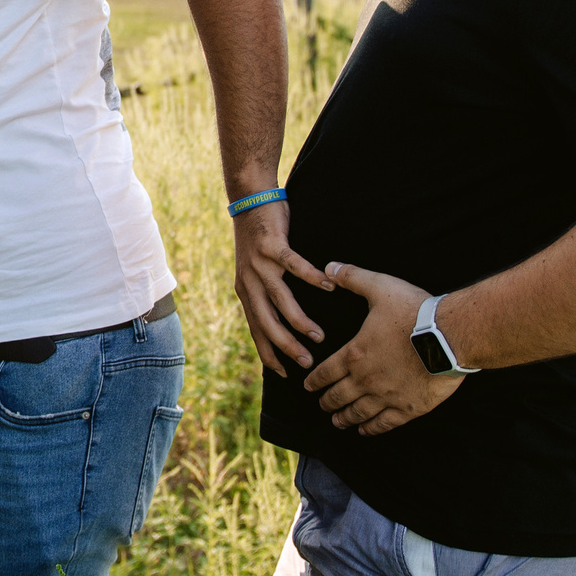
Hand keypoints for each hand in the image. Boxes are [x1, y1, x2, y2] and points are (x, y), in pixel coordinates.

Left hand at [232, 202, 330, 377]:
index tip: (284, 375)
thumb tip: (282, 321)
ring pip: (280, 300)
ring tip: (318, 335)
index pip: (256, 330)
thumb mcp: (256, 271)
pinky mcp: (272, 245)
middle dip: (286, 347)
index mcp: (246, 291)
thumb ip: (265, 294)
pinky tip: (330, 286)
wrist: (249, 200)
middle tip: (306, 364)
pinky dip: (313, 277)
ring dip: (299, 320)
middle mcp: (249, 281)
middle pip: (267, 322)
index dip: (268, 353)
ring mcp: (260, 264)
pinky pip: (294, 265)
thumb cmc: (260, 239)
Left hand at [298, 263, 463, 434]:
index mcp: (355, 353)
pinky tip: (365, 431)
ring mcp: (386, 396)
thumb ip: (352, 278)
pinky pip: (383, 423)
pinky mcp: (407, 408)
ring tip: (337, 422)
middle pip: (338, 396)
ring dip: (344, 418)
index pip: (326, 372)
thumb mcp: (380, 287)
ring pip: (357, 413)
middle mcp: (365, 379)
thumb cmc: (416, 311)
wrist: (450, 337)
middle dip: (327, 402)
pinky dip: (371, 429)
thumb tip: (329, 267)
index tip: (307, 387)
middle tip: (322, 405)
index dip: (314, 381)